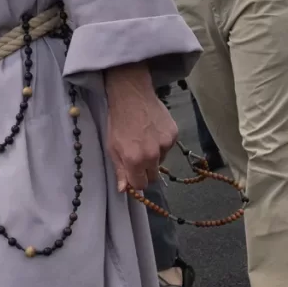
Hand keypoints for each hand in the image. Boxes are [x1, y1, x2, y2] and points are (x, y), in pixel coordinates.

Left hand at [102, 65, 174, 194]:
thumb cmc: (118, 122)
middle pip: (154, 176)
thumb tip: (124, 190)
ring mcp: (166, 144)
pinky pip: (168, 147)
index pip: (142, 185)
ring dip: (155, 155)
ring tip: (145, 139)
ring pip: (162, 160)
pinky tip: (153, 131)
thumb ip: (120, 170)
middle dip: (146, 171)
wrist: (131, 96)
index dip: (137, 181)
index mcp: (135, 161)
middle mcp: (153, 155)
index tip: (133, 174)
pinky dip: (162, 143)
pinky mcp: (174, 134)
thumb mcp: (112, 148)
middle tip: (139, 157)